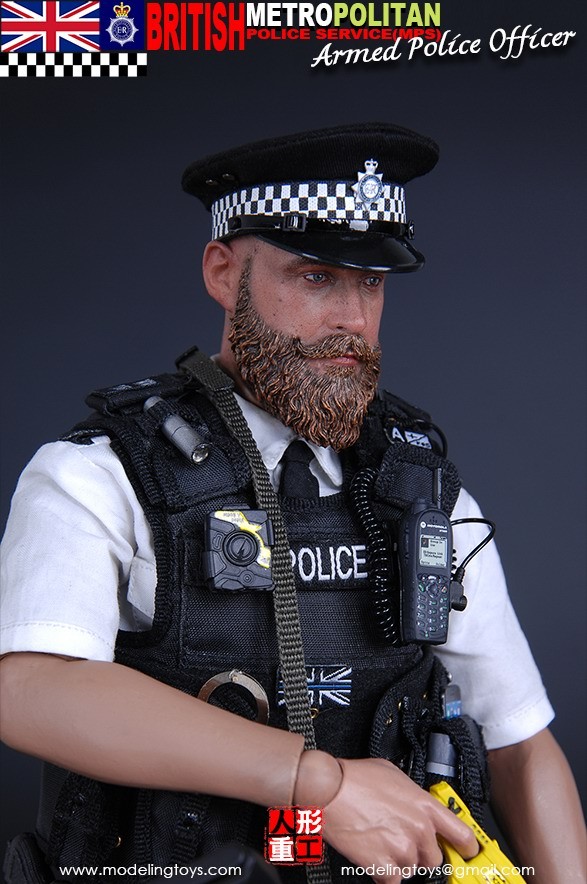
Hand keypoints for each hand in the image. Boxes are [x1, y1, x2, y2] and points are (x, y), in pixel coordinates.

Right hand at [321, 757, 477, 882]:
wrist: (328, 789)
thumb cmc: (354, 778)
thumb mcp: (393, 775)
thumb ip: (412, 794)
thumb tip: (415, 802)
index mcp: (425, 806)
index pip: (463, 835)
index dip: (467, 849)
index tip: (467, 854)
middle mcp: (418, 829)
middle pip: (434, 859)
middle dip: (419, 853)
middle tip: (401, 841)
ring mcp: (402, 849)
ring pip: (411, 870)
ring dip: (398, 862)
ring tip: (380, 842)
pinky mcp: (383, 866)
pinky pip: (392, 881)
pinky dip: (383, 874)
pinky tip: (373, 857)